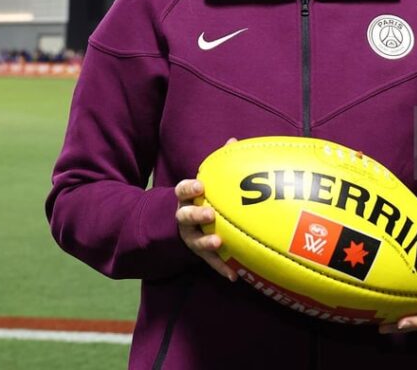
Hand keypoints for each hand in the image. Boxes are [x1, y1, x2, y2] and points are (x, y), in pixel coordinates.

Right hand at [175, 138, 237, 281]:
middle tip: (209, 214)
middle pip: (185, 217)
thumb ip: (217, 164)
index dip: (189, 189)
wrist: (181, 223)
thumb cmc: (200, 197)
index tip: (200, 186)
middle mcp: (184, 218)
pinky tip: (234, 275)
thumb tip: (233, 141)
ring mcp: (190, 237)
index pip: (182, 190)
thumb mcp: (205, 180)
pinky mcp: (199, 253)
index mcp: (185, 198)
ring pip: (195, 240)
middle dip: (196, 215)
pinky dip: (221, 267)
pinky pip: (211, 262)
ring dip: (206, 242)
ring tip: (219, 242)